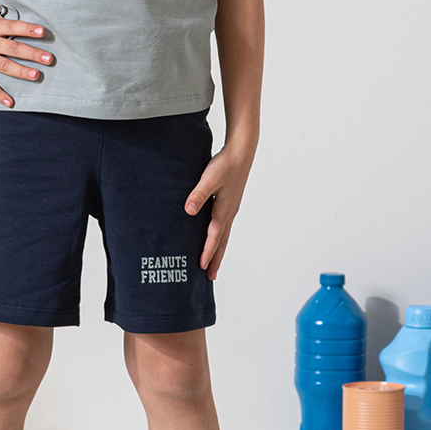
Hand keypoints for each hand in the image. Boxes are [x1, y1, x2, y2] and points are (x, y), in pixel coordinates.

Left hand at [184, 140, 255, 279]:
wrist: (242, 152)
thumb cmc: (225, 164)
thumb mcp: (209, 178)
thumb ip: (198, 194)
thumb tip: (188, 211)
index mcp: (224, 210)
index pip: (214, 236)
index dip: (208, 252)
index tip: (202, 267)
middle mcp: (229, 212)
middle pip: (222, 242)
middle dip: (216, 259)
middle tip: (210, 277)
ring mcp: (230, 208)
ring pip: (224, 235)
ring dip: (218, 250)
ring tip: (213, 264)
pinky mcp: (229, 203)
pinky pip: (224, 226)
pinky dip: (219, 238)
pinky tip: (214, 238)